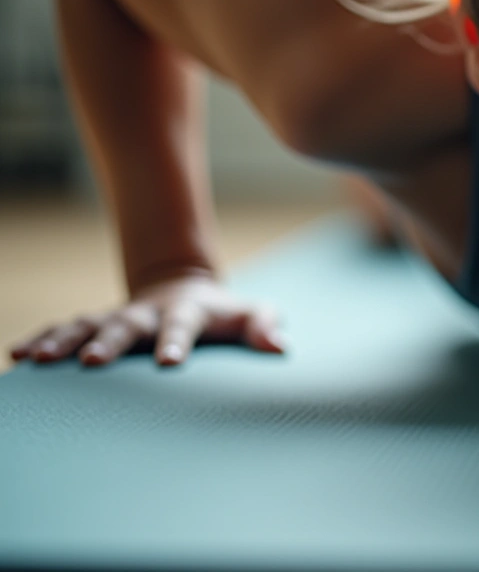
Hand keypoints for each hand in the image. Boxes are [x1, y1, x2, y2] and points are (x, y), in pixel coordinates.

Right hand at [9, 274, 285, 367]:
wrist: (184, 289)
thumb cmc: (223, 313)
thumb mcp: (250, 314)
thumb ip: (265, 325)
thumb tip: (280, 346)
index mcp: (186, 312)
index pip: (182, 326)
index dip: (177, 341)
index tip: (171, 362)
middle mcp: (146, 314)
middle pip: (125, 325)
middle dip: (109, 341)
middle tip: (92, 362)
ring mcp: (117, 318)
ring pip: (85, 325)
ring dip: (62, 340)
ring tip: (36, 359)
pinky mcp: (95, 326)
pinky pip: (64, 330)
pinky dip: (42, 339)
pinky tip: (18, 355)